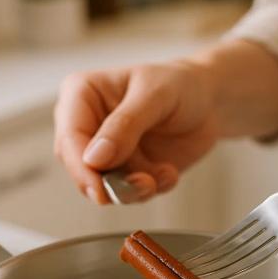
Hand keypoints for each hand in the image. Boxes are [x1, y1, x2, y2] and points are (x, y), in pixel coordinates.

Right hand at [53, 60, 219, 204]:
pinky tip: (168, 172)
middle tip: (143, 184)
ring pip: (103, 187)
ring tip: (161, 177)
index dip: (81, 167)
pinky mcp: (126, 172)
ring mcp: (106, 153)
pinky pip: (129, 194)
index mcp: (82, 95)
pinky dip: (151, 189)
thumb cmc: (179, 85)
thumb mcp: (155, 95)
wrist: (208, 102)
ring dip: (134, 190)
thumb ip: (125, 125)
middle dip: (110, 184)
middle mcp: (88, 126)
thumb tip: (94, 158)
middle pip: (79, 168)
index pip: (69, 137)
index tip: (100, 186)